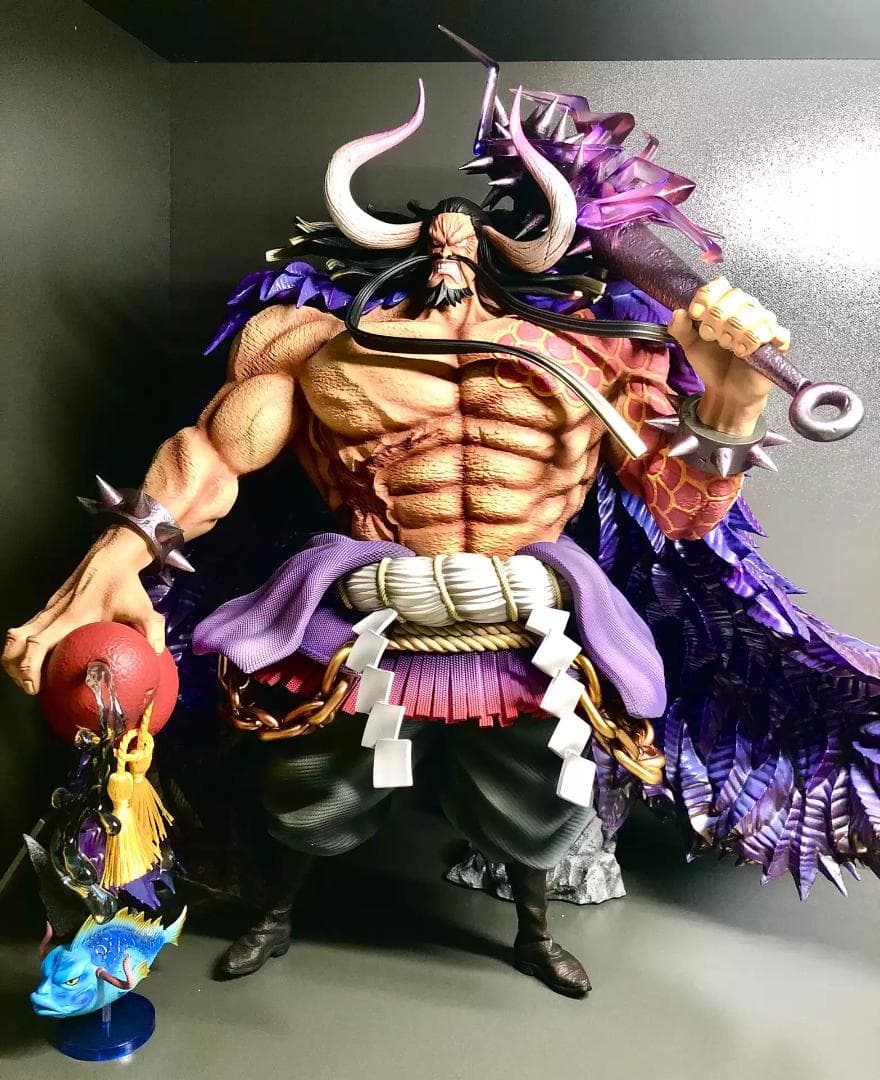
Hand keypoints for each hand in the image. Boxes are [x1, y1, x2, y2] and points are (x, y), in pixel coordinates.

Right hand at [2, 527, 163, 695]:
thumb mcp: (143, 607)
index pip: (38, 643)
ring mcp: (49, 609)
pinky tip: (37, 662)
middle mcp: (54, 614)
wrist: (111, 557)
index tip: (33, 687)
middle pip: (16, 642)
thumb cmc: (125, 584)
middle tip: (30, 688)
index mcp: (73, 617)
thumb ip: (152, 629)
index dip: (29, 667)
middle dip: (15, 668)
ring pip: (16, 635)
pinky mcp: (49, 608)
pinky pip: (27, 629)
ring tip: (29, 679)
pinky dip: (22, 647)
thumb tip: (157, 652)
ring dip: (14, 658)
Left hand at [668, 277, 789, 436]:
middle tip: (710, 336)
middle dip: (718, 317)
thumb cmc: (712, 363)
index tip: (695, 314)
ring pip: (753, 314)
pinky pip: (771, 331)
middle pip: (737, 296)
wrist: (726, 391)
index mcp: (727, 304)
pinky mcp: (778, 340)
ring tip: (727, 346)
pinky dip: (752, 341)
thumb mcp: (690, 346)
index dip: (707, 296)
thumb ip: (681, 328)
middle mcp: (748, 308)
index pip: (721, 285)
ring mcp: (764, 323)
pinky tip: (742, 352)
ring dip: (734, 332)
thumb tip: (678, 312)